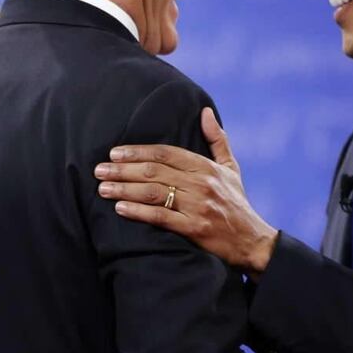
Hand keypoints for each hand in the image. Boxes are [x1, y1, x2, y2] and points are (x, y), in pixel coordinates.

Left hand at [94, 107, 277, 277]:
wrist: (252, 241)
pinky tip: (120, 207)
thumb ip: (217, 139)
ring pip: (154, 192)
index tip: (115, 152)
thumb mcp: (231, 168)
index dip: (139, 151)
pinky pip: (161, 217)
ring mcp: (198, 206)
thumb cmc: (237, 202)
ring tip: (103, 188)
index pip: (167, 153)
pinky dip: (138, 211)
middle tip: (100, 169)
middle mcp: (201, 183)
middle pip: (155, 171)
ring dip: (125, 189)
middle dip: (124, 169)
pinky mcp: (194, 229)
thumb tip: (205, 112)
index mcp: (207, 167)